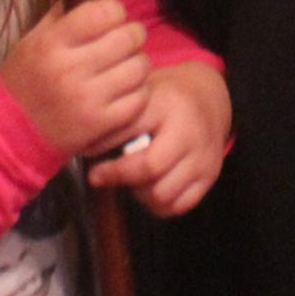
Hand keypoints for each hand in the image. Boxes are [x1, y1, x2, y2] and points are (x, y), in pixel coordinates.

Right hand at [0, 0, 150, 158]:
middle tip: (123, 41)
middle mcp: (70, 70)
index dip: (114, 10)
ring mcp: (88, 100)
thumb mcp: (31, 39)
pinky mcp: (100, 124)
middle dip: (131, 34)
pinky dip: (137, 91)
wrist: (11, 133)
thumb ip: (60, 13)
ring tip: (123, 65)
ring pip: (140, 66)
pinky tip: (123, 90)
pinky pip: (140, 98)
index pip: (106, 11)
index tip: (108, 19)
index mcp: (52, 44)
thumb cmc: (24, 79)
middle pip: (130, 37)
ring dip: (137, 63)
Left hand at [86, 61, 228, 216]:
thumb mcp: (144, 90)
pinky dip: (158, 204)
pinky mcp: (210, 175)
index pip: (127, 129)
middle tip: (98, 175)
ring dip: (139, 192)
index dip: (100, 145)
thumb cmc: (166, 95)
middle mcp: (188, 130)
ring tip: (130, 179)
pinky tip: (149, 188)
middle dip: (117, 175)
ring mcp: (202, 155)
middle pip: (148, 167)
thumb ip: (120, 112)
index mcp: (166, 103)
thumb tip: (82, 140)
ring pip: (162, 193)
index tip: (84, 151)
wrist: (211, 96)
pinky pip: (178, 205)